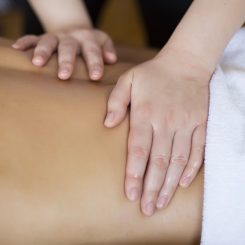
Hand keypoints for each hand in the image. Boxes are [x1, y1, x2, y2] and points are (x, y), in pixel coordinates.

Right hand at [12, 28, 116, 79]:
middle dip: (66, 61)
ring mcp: (55, 37)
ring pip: (48, 42)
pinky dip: (24, 43)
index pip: (93, 51)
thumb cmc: (90, 43)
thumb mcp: (102, 41)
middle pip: (68, 48)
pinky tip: (17, 49)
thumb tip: (112, 60)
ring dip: (43, 51)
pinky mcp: (42, 37)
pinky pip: (32, 38)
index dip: (94, 63)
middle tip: (64, 76)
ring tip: (37, 63)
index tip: (95, 77)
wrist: (74, 30)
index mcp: (87, 40)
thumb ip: (107, 49)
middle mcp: (71, 38)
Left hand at [104, 47, 210, 215]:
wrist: (186, 62)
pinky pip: (197, 149)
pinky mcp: (200, 123)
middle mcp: (166, 121)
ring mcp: (186, 123)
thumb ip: (117, 101)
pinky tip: (183, 183)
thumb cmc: (154, 73)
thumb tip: (108, 124)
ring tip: (161, 203)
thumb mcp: (128, 79)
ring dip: (170, 184)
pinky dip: (191, 168)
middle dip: (152, 187)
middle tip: (146, 209)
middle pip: (158, 161)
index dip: (134, 174)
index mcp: (146, 112)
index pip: (139, 150)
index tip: (130, 194)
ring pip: (178, 160)